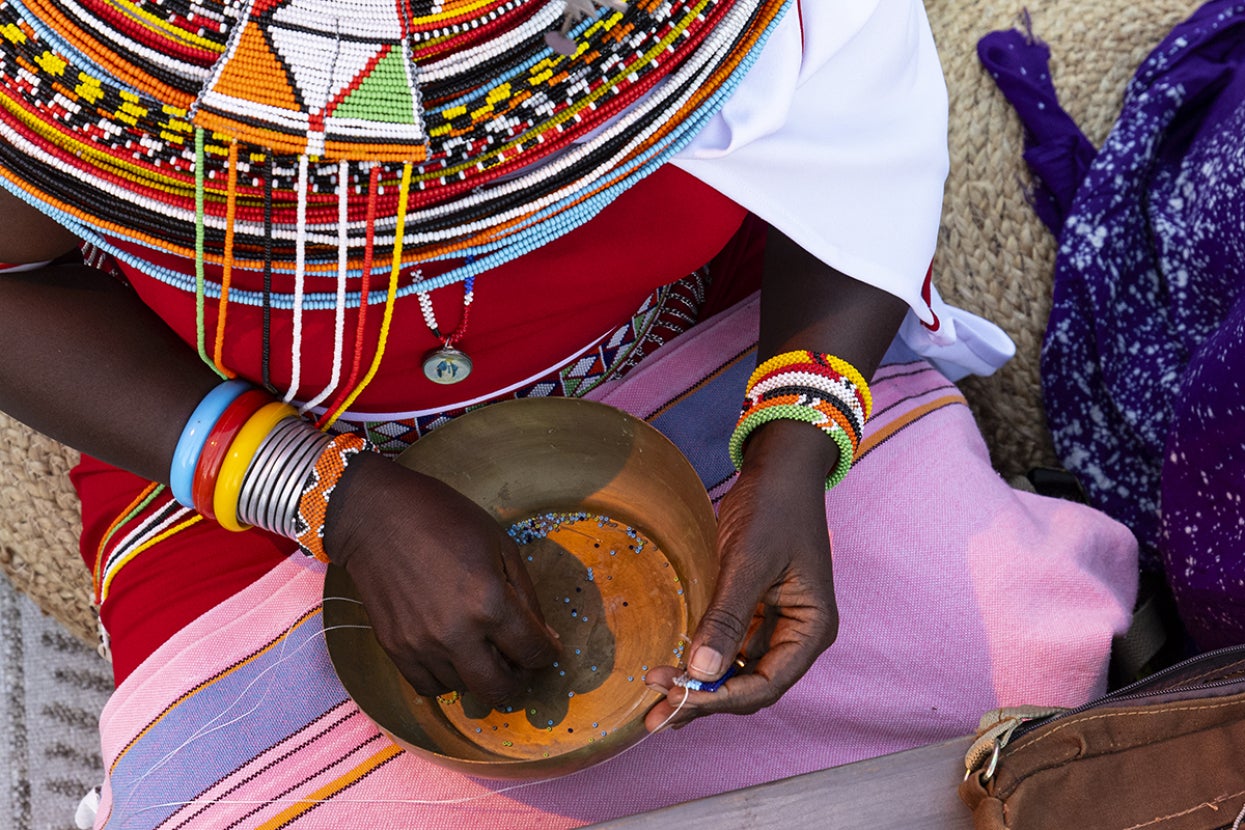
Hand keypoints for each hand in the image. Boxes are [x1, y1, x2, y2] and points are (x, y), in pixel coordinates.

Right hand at [325, 452, 559, 704]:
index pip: (533, 652)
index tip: (546, 649)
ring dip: (480, 674)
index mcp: (488, 602)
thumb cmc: (445, 519)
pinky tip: (453, 654)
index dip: (547, 655)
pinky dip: (447, 679)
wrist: (377, 515)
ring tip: (482, 647)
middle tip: (519, 661)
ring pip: (465, 689)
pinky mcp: (394, 648)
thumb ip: (526, 595)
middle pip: (500, 689)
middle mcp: (456, 633)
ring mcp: (421, 645)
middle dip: (519, 680)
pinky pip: (429, 687)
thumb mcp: (501, 545)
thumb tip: (543, 636)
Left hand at [644, 420, 838, 729]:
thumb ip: (727, 618)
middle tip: (655, 714)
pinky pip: (726, 648)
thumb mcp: (749, 560)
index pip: (766, 683)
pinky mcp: (752, 611)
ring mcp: (775, 624)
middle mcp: (796, 635)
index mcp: (811, 628)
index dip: (721, 697)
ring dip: (698, 688)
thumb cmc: (774, 507)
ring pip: (736, 672)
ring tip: (654, 704)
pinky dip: (700, 662)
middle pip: (750, 686)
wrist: (780, 467)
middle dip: (704, 701)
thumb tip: (700, 673)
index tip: (677, 697)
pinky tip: (671, 671)